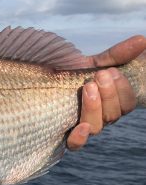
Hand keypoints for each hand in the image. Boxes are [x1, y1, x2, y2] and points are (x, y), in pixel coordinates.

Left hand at [67, 35, 145, 149]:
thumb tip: (142, 39)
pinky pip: (76, 144)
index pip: (126, 103)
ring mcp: (83, 126)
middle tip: (100, 75)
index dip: (122, 90)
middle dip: (109, 94)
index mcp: (112, 102)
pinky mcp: (65, 132)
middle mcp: (100, 117)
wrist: (48, 80)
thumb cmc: (76, 72)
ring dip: (95, 107)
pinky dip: (80, 138)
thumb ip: (117, 54)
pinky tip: (80, 127)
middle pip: (112, 115)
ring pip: (97, 126)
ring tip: (88, 87)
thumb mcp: (96, 61)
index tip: (112, 71)